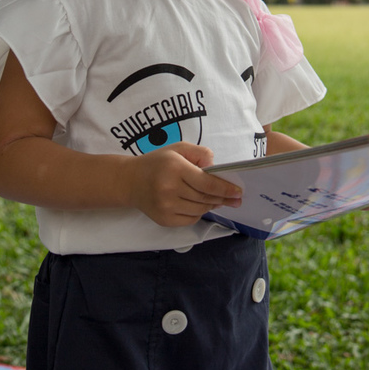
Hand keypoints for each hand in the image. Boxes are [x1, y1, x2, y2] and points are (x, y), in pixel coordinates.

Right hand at [128, 142, 242, 226]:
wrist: (130, 181)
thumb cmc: (158, 162)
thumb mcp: (178, 149)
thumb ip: (200, 153)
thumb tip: (216, 168)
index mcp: (175, 168)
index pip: (206, 183)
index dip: (225, 188)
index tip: (238, 191)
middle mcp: (170, 189)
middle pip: (205, 198)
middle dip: (223, 198)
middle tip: (235, 198)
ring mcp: (166, 207)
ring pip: (200, 210)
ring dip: (212, 205)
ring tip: (218, 200)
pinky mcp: (164, 220)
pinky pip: (190, 219)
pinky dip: (199, 213)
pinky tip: (200, 205)